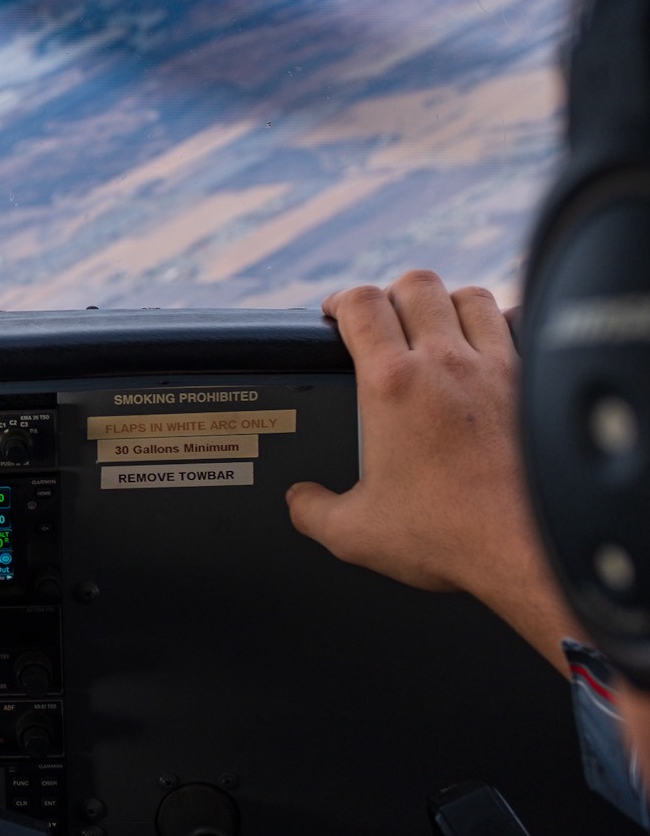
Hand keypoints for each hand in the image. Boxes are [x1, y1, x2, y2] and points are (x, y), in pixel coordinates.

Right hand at [286, 271, 580, 672]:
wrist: (531, 550)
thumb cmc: (451, 536)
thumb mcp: (355, 533)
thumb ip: (312, 511)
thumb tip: (299, 501)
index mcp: (393, 386)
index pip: (360, 305)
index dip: (340, 301)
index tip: (336, 314)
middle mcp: (447, 363)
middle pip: (417, 285)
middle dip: (392, 295)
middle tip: (384, 319)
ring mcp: (498, 368)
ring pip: (471, 296)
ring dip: (447, 304)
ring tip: (437, 328)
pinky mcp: (536, 384)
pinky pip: (519, 326)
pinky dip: (500, 326)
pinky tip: (492, 350)